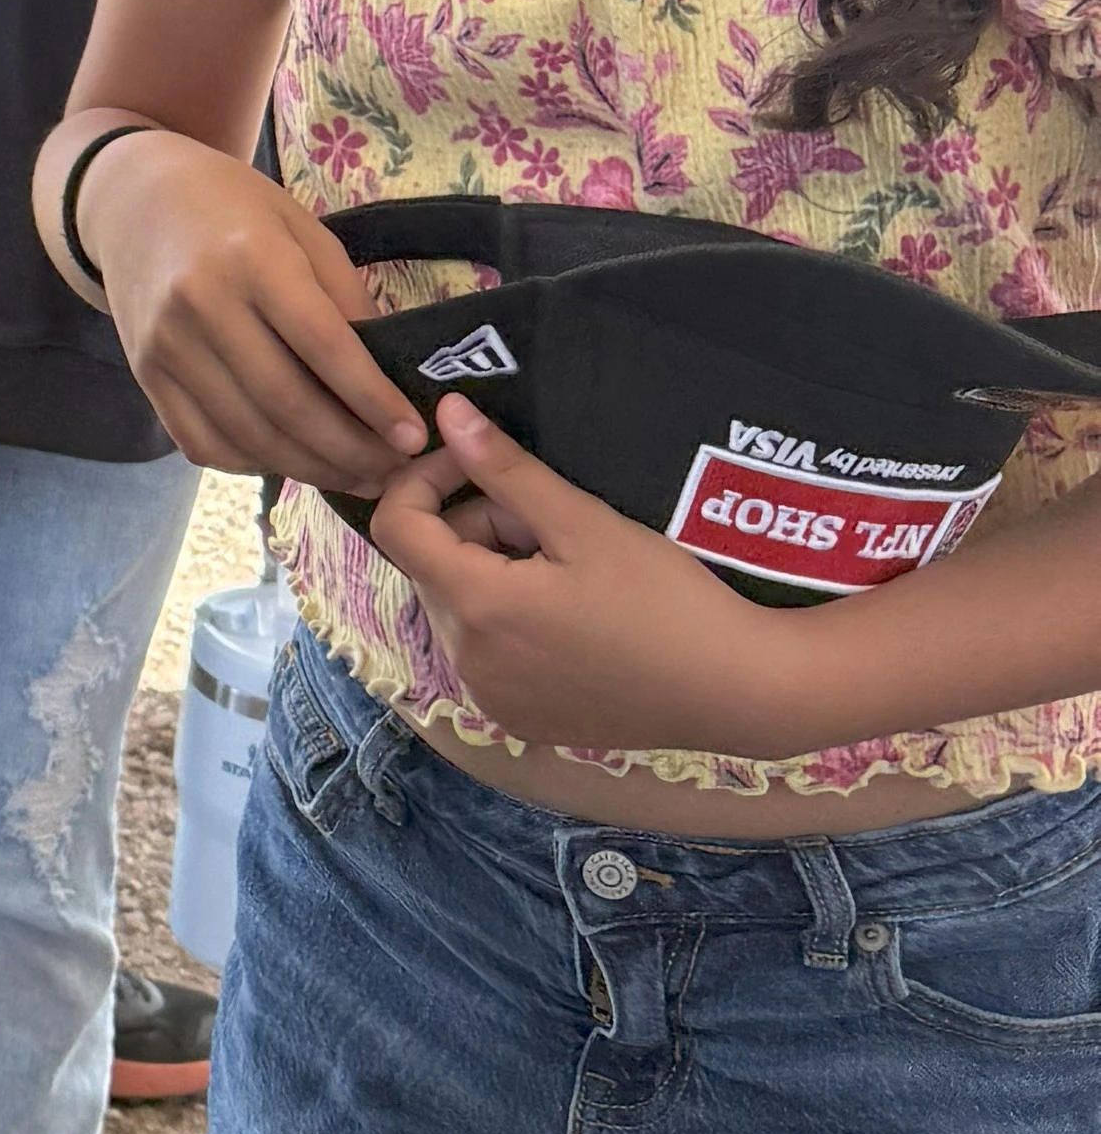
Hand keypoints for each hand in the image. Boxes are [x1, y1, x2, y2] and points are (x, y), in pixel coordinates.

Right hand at [73, 133, 428, 489]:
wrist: (134, 200)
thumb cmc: (234, 209)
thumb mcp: (302, 229)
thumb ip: (345, 298)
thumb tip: (389, 380)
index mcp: (253, 257)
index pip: (322, 346)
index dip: (372, 401)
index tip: (412, 437)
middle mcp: (201, 303)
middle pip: (285, 402)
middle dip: (349, 450)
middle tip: (393, 471)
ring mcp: (165, 344)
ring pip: (246, 434)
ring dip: (309, 468)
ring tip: (355, 476)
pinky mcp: (144, 373)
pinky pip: (202, 442)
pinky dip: (253, 465)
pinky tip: (291, 461)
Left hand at [358, 396, 795, 753]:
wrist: (735, 691)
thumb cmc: (666, 600)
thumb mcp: (584, 523)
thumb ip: (507, 470)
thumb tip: (447, 413)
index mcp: (476, 608)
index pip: (398, 528)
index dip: (422, 481)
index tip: (470, 460)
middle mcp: (466, 663)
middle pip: (432, 568)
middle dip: (473, 527)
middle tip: (547, 517)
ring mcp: (491, 698)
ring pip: (457, 609)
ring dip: (491, 572)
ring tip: (566, 563)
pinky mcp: (518, 719)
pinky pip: (483, 653)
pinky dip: (506, 620)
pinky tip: (569, 611)